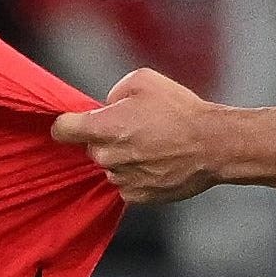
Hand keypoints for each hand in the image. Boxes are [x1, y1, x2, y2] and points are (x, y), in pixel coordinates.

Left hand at [49, 68, 229, 204]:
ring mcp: (121, 179)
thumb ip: (115, 91)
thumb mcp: (144, 80)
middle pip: (90, 147)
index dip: (67, 124)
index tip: (74, 123)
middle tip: (136, 129)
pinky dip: (137, 174)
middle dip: (106, 138)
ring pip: (110, 166)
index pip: (62, 130)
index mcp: (103, 127)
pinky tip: (158, 162)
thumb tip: (108, 104)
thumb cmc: (181, 111)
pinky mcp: (137, 196)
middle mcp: (106, 156)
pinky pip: (126, 183)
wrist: (213, 145)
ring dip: (123, 157)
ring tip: (153, 145)